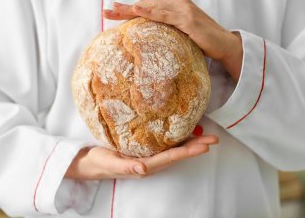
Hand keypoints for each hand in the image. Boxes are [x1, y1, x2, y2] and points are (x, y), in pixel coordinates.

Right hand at [65, 135, 217, 179]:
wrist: (91, 164)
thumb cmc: (100, 162)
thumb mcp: (110, 163)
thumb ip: (126, 167)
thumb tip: (144, 169)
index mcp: (144, 166)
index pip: (170, 157)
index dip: (188, 152)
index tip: (204, 146)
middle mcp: (151, 163)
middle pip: (177, 154)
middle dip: (196, 147)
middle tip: (214, 139)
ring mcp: (149, 158)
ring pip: (174, 151)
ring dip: (191, 144)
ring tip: (206, 137)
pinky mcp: (145, 152)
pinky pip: (166, 147)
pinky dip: (178, 141)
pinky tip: (184, 134)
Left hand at [103, 0, 242, 80]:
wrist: (222, 44)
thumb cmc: (200, 39)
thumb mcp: (179, 32)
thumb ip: (165, 29)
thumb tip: (147, 38)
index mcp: (173, 4)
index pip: (147, 6)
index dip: (129, 9)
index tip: (112, 13)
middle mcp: (177, 2)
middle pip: (146, 5)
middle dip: (125, 9)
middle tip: (107, 11)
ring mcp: (182, 8)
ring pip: (153, 8)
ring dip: (132, 9)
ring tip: (115, 10)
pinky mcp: (188, 18)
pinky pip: (166, 15)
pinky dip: (151, 12)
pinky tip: (137, 10)